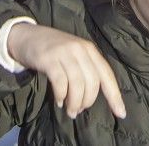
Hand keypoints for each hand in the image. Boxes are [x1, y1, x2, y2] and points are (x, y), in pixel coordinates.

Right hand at [7, 23, 125, 118]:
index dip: (114, 95)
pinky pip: (60, 82)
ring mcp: (64, 53)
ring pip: (78, 84)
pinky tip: (59, 101)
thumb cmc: (53, 49)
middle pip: (92, 82)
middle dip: (87, 101)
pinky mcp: (49, 58)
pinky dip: (61, 95)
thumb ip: (85, 70)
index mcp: (90, 50)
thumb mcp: (74, 55)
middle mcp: (80, 49)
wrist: (27, 35)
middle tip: (78, 110)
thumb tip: (90, 98)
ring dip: (75, 102)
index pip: (106, 74)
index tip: (121, 113)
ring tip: (70, 111)